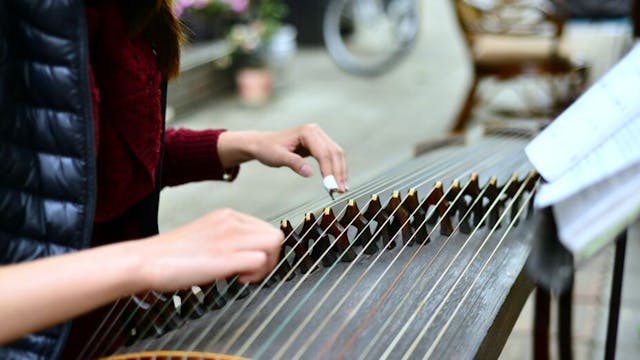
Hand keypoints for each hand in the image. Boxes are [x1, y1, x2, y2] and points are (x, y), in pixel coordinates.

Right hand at [142, 209, 282, 289]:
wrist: (146, 261)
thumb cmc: (171, 256)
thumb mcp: (207, 237)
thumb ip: (229, 240)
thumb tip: (248, 255)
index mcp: (227, 215)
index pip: (266, 228)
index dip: (263, 249)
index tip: (248, 263)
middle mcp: (231, 222)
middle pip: (275, 235)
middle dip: (270, 258)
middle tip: (250, 272)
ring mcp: (229, 237)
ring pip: (274, 244)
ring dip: (266, 265)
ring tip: (244, 275)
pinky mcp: (225, 256)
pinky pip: (260, 259)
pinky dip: (256, 274)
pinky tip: (238, 279)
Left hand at [218, 124, 347, 191]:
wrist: (261, 144)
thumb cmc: (267, 149)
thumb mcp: (277, 157)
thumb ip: (294, 163)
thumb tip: (309, 173)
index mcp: (307, 132)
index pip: (324, 153)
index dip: (330, 171)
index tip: (332, 187)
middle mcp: (316, 131)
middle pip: (334, 153)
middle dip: (339, 172)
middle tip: (340, 190)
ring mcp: (318, 136)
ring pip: (336, 154)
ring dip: (340, 171)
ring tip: (342, 188)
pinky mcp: (318, 144)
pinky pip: (331, 156)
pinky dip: (336, 168)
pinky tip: (338, 181)